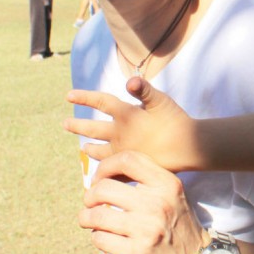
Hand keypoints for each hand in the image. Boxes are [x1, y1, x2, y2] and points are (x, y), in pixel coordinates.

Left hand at [65, 79, 195, 170]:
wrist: (188, 148)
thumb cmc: (175, 121)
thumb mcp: (161, 100)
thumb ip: (144, 89)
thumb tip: (129, 80)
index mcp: (127, 115)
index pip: (101, 102)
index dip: (84, 97)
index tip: (68, 95)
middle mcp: (121, 134)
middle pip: (94, 129)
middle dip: (78, 126)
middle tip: (64, 124)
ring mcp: (126, 152)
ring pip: (101, 151)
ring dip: (90, 149)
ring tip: (83, 148)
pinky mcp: (133, 166)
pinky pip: (113, 170)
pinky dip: (105, 171)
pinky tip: (101, 174)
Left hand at [80, 151, 204, 253]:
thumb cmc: (177, 223)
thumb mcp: (172, 194)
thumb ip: (146, 179)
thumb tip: (104, 173)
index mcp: (167, 184)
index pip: (128, 160)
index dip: (105, 166)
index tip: (99, 178)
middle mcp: (157, 204)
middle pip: (103, 188)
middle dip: (89, 196)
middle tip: (90, 203)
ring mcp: (147, 230)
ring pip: (95, 216)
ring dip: (86, 218)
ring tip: (88, 220)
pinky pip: (99, 239)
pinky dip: (97, 237)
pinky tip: (105, 238)